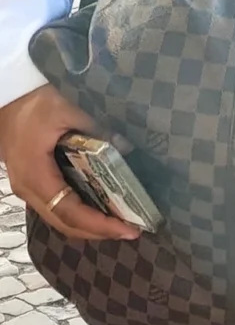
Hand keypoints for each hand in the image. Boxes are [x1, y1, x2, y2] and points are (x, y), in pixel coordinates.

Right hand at [0, 85, 138, 243]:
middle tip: (132, 230)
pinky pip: (55, 206)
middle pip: (64, 222)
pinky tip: (100, 208)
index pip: (69, 210)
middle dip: (98, 231)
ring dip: (88, 225)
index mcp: (35, 174)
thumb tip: (127, 148)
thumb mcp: (68, 111)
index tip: (127, 229)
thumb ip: (97, 130)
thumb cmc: (34, 102)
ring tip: (120, 223)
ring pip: (58, 219)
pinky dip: (78, 214)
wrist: (6, 94)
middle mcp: (28, 188)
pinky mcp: (30, 181)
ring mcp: (26, 187)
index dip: (98, 224)